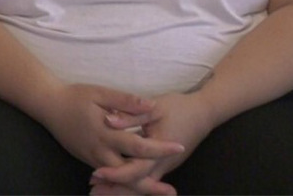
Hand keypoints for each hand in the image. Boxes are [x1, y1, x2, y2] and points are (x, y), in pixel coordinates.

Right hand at [41, 84, 184, 186]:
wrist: (47, 106)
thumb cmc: (74, 96)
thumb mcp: (99, 93)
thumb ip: (125, 101)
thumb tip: (151, 105)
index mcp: (105, 134)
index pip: (138, 146)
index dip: (160, 148)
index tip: (179, 146)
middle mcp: (100, 151)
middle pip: (129, 175)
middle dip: (150, 186)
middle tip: (172, 191)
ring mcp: (92, 158)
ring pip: (118, 179)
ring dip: (138, 187)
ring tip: (159, 189)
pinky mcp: (88, 159)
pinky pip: (109, 175)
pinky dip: (123, 181)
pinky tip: (136, 181)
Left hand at [90, 92, 214, 194]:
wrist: (203, 113)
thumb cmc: (178, 108)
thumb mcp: (154, 107)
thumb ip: (131, 114)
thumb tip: (108, 120)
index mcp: (159, 151)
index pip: (136, 170)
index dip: (116, 174)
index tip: (96, 173)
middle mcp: (162, 164)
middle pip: (137, 184)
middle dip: (115, 189)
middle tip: (92, 190)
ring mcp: (164, 166)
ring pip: (142, 184)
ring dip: (121, 188)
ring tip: (98, 190)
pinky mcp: (163, 164)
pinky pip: (145, 178)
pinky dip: (130, 181)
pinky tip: (114, 181)